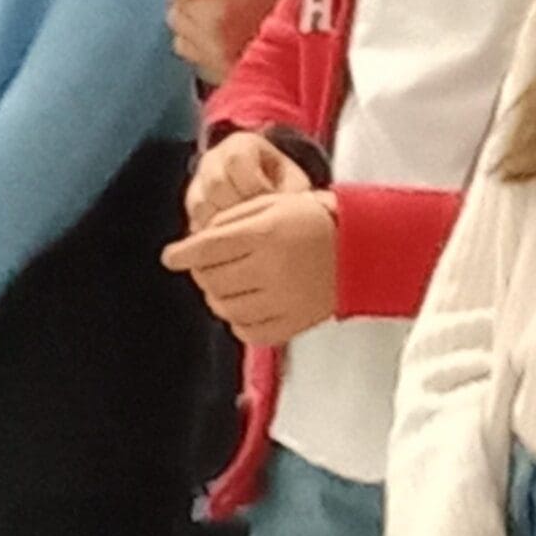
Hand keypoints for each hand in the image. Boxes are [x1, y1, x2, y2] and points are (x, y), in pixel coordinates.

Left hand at [162, 190, 336, 345]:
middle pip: (213, 280)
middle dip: (201, 272)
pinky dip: (238, 321)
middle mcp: (274, 269)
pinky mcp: (297, 322)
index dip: (182, 254)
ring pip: (227, 309)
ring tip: (224, 284)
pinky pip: (251, 332)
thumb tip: (195, 242)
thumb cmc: (315, 219)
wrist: (365, 245)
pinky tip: (243, 305)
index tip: (170, 257)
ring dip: (216, 297)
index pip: (208, 248)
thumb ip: (229, 221)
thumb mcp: (269, 204)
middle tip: (205, 265)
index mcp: (265, 235)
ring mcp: (286, 300)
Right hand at [185, 130, 311, 233]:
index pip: (236, 161)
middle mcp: (213, 159)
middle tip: (257, 221)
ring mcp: (199, 181)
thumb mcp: (293, 182)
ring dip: (224, 223)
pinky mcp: (192, 204)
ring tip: (245, 234)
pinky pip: (195, 221)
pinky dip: (212, 233)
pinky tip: (231, 241)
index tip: (271, 202)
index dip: (256, 187)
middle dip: (238, 207)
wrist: (267, 187)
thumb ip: (295, 193)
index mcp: (240, 144)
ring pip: (201, 205)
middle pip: (215, 183)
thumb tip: (302, 208)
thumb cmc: (282, 184)